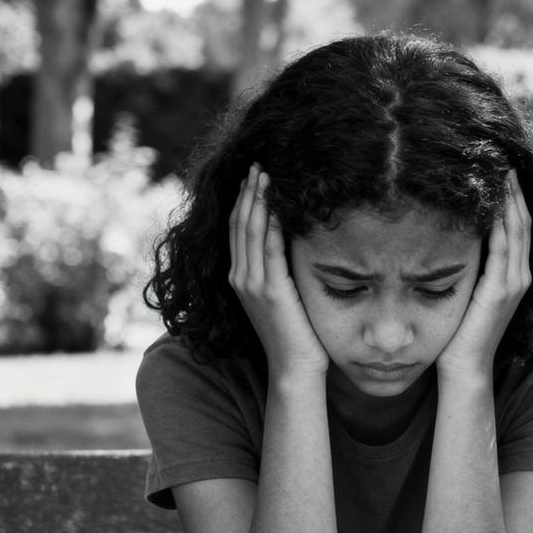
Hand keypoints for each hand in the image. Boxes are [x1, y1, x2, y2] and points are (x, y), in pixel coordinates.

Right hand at [229, 164, 329, 378]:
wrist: (294, 367)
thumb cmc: (294, 334)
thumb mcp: (280, 296)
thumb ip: (277, 271)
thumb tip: (289, 243)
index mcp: (239, 278)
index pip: (237, 230)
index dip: (243, 201)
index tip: (252, 177)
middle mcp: (240, 278)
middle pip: (241, 225)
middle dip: (248, 192)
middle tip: (258, 164)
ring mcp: (253, 285)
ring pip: (252, 232)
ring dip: (258, 201)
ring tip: (266, 175)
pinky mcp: (272, 291)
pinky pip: (270, 250)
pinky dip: (273, 225)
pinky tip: (279, 205)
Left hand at [437, 170, 531, 380]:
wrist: (464, 369)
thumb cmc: (459, 334)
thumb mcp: (468, 291)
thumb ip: (470, 266)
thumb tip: (452, 235)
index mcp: (515, 274)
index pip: (518, 224)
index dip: (513, 195)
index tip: (502, 166)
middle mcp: (520, 275)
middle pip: (522, 219)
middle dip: (513, 187)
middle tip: (503, 154)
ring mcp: (513, 283)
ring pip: (515, 228)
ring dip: (508, 197)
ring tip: (500, 167)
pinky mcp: (499, 291)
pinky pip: (501, 247)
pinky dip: (497, 222)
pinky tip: (489, 200)